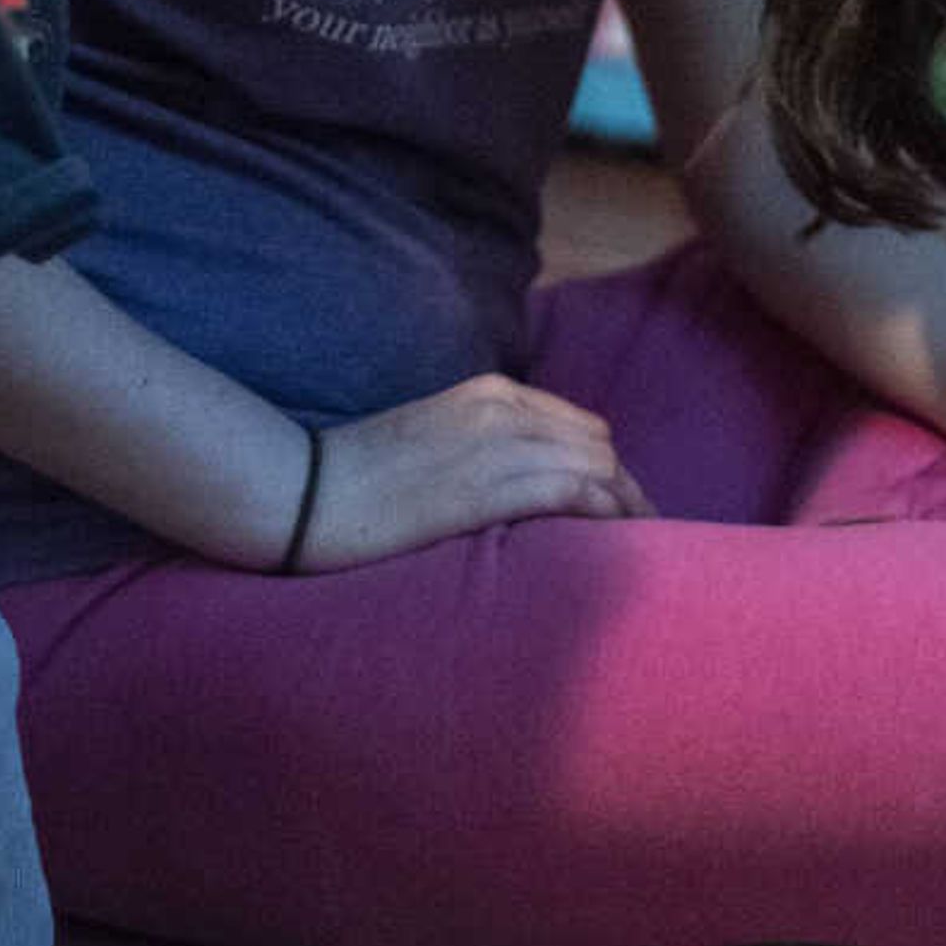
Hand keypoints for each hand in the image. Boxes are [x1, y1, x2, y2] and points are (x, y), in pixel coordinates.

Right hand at [292, 373, 651, 571]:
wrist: (305, 494)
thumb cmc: (357, 480)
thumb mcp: (431, 442)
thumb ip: (479, 448)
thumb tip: (517, 487)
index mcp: (487, 393)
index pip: (577, 425)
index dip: (604, 469)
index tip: (616, 508)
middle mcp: (501, 408)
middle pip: (597, 444)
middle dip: (624, 489)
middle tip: (638, 538)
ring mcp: (497, 443)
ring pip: (597, 466)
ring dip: (626, 507)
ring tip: (641, 552)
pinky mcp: (490, 486)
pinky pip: (576, 492)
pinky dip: (606, 516)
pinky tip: (614, 544)